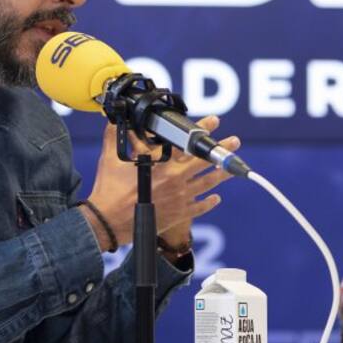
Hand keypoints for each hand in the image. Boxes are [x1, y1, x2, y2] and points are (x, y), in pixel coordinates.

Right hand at [84, 116, 238, 252]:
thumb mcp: (110, 158)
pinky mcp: (178, 214)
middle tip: (235, 142)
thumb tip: (114, 120)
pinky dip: (209, 203)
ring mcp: (179, 198)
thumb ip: (116, 136)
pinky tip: (216, 198)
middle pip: (205, 162)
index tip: (214, 121)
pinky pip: (199, 208)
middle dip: (222, 151)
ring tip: (233, 169)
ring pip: (207, 184)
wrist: (108, 222)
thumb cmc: (109, 191)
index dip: (202, 130)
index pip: (187, 143)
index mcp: (162, 164)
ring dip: (222, 175)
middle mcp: (176, 180)